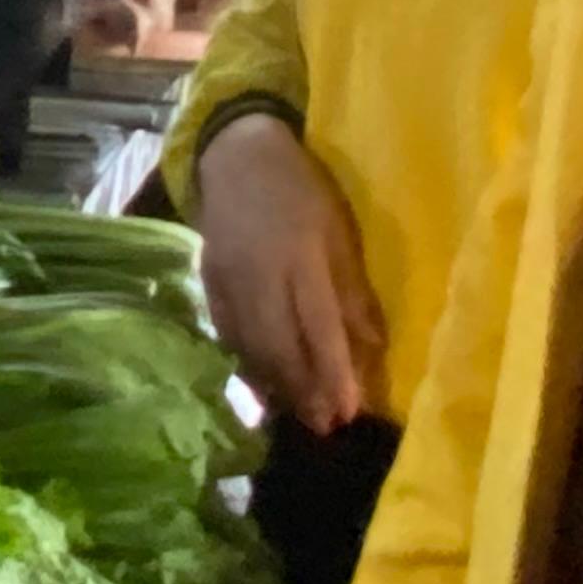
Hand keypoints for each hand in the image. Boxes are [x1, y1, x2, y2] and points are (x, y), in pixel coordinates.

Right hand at [195, 115, 383, 432]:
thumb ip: (353, 291)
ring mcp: (228, 282)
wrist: (235, 156)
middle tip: (326, 426)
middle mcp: (260, 275)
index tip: (349, 411)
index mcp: (300, 257)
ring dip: (276, 386)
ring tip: (299, 415)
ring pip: (250, 346)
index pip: (319, 326)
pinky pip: (227, 335)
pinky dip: (247, 364)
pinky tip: (264, 386)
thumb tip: (374, 348)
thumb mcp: (340, 232)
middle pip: (280, 345)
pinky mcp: (208, 284)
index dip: (334, 372)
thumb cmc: (301, 191)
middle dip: (304, 391)